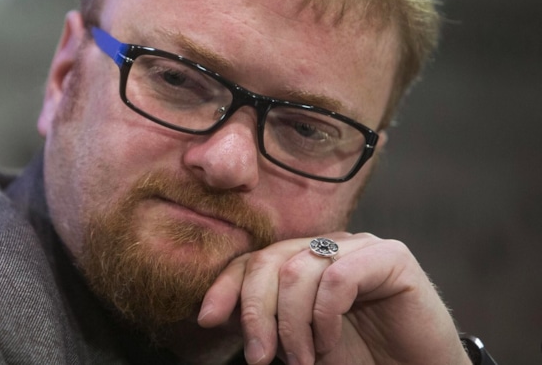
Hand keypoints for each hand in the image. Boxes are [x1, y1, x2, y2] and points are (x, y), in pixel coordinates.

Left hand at [196, 233, 470, 363]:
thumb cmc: (361, 359)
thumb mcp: (299, 341)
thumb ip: (265, 320)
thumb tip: (211, 313)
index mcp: (304, 260)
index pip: (253, 260)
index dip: (226, 286)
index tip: (207, 319)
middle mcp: (330, 247)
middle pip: (270, 261)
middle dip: (256, 312)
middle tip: (261, 357)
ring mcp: (361, 247)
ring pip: (299, 268)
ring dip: (292, 324)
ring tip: (304, 359)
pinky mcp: (392, 257)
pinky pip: (339, 276)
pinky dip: (325, 315)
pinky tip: (329, 341)